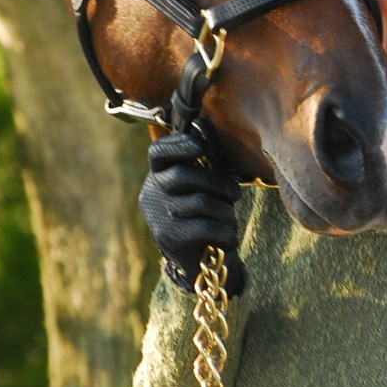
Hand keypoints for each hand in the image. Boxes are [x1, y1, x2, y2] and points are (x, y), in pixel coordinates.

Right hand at [139, 122, 244, 295]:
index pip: (158, 152)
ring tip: (229, 217)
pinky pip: (206, 228)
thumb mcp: (203, 184)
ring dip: (225, 210)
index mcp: (158, 175)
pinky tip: (229, 238)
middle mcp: (152, 193)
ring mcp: (158, 217)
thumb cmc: (205, 214)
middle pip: (184, 176)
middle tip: (234, 194)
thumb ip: (205, 160)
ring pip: (201, 202)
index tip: (201, 145)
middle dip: (218, 183)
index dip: (179, 144)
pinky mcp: (170, 239)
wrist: (199, 262)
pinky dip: (226, 233)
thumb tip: (206, 124)